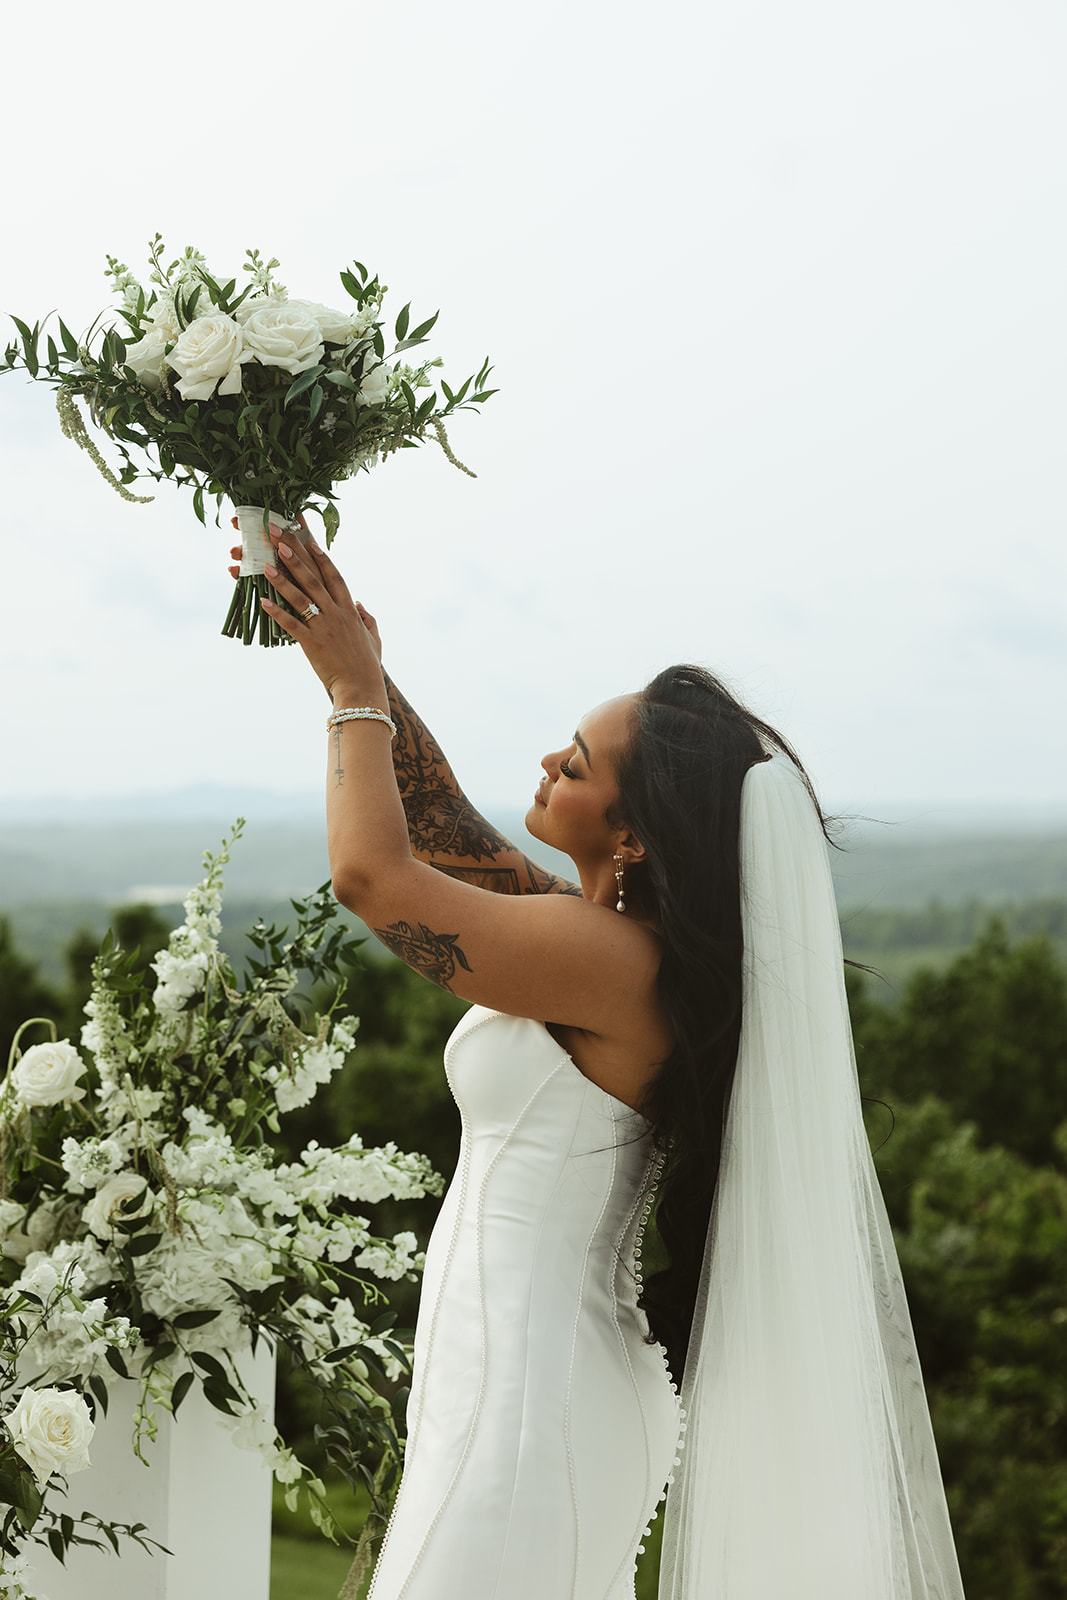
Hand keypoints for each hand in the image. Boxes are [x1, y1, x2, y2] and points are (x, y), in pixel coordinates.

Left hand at [256, 524, 385, 704]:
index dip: (321, 556)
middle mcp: (336, 613)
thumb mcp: (373, 638)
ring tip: (265, 562)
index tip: (308, 538)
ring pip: (300, 597)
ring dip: (282, 578)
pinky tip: (262, 601)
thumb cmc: (367, 665)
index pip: (334, 576)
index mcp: (348, 610)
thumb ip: (367, 619)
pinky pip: (291, 624)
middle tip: (278, 535)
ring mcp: (323, 627)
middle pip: (313, 578)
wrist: (361, 688)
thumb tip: (359, 606)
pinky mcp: (311, 643)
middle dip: (294, 554)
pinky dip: (277, 612)